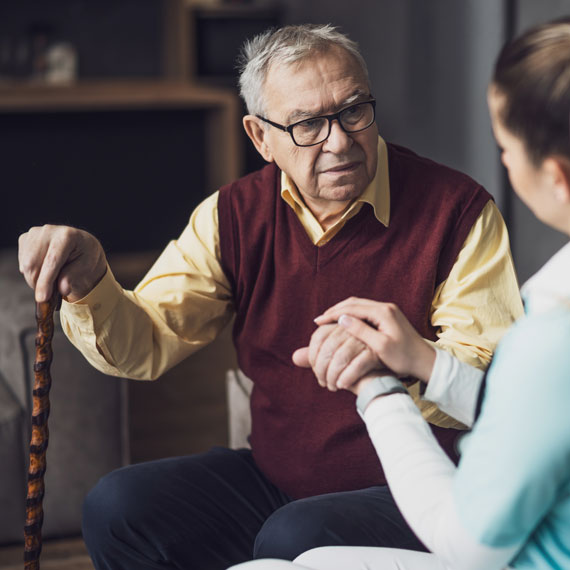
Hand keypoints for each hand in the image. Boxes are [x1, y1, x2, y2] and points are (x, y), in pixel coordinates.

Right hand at [18, 225, 106, 302]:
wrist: (80, 245)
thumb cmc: (85, 256)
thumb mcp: (87, 267)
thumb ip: (73, 277)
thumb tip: (62, 289)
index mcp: (67, 235)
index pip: (52, 261)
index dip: (45, 281)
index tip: (42, 298)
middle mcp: (48, 230)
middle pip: (33, 264)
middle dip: (39, 284)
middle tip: (51, 293)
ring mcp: (35, 233)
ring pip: (25, 266)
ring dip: (36, 279)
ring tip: (51, 279)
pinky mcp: (25, 238)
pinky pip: (22, 263)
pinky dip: (31, 272)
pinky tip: (44, 270)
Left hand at [292, 323, 386, 391]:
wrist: (380, 380)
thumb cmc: (353, 369)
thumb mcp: (332, 362)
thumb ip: (315, 358)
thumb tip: (295, 357)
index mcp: (340, 326)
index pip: (318, 336)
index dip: (312, 356)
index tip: (315, 371)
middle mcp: (352, 329)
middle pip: (328, 347)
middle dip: (321, 369)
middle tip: (323, 383)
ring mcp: (365, 340)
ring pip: (341, 357)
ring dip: (333, 376)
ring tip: (332, 387)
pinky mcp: (375, 353)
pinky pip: (356, 365)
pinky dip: (346, 378)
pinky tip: (343, 386)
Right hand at [314, 297, 435, 381]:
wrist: (424, 361)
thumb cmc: (404, 358)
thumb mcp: (381, 347)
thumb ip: (361, 331)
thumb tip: (342, 319)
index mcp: (383, 312)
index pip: (352, 308)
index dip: (333, 314)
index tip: (318, 322)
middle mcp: (385, 307)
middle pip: (354, 303)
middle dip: (335, 310)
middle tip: (319, 320)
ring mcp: (388, 310)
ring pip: (359, 305)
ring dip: (342, 311)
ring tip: (327, 321)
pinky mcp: (388, 316)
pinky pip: (364, 311)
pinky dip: (351, 315)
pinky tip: (343, 323)